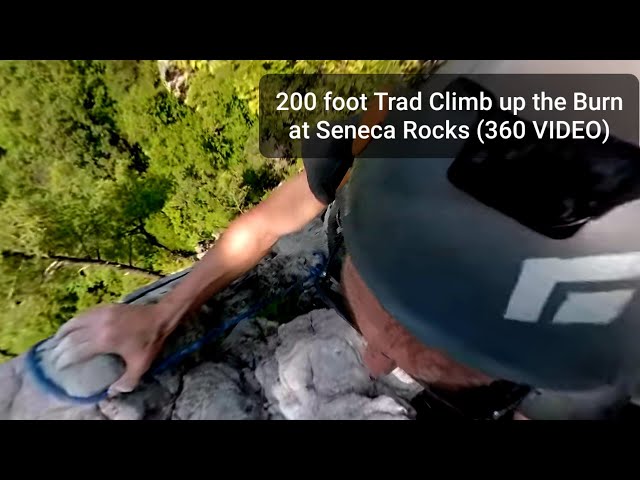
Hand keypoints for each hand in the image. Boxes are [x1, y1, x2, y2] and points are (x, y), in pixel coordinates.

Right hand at [48, 303, 176, 395]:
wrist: (160, 317)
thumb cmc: (150, 342)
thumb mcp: (141, 365)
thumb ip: (127, 381)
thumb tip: (112, 392)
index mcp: (104, 341)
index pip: (76, 351)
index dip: (65, 359)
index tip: (59, 366)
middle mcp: (98, 326)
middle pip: (71, 337)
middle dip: (60, 348)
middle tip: (54, 356)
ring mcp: (101, 314)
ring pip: (75, 322)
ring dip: (63, 332)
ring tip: (57, 340)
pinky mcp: (106, 306)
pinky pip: (84, 314)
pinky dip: (75, 321)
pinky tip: (73, 327)